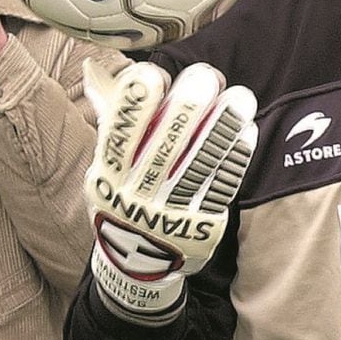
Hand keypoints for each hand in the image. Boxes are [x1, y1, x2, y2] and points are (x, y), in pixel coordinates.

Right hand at [83, 59, 257, 323]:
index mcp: (107, 175)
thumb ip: (109, 121)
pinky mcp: (198, 226)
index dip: (134, 103)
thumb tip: (95, 70)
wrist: (137, 269)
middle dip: (187, 106)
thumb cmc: (123, 199)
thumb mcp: (104, 169)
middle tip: (207, 75)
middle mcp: (136, 195)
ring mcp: (168, 213)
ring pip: (198, 163)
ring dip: (222, 127)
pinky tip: (246, 130)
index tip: (154, 72)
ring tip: (241, 96)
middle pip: (164, 145)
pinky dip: (234, 156)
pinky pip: (220, 186)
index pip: (117, 134)